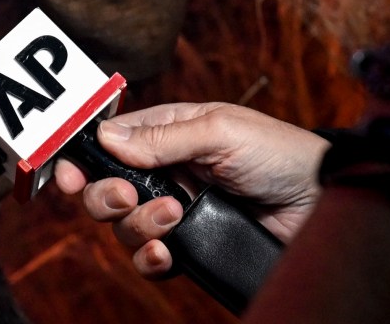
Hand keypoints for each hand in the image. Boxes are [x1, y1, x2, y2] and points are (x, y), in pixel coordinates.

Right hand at [51, 102, 326, 277]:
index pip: (106, 142)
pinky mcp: (192, 246)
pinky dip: (151, 259)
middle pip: (104, 187)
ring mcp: (176, 211)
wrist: (323, 205)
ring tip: (175, 216)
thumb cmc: (281, 154)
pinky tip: (168, 252)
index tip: (67, 174)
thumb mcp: (222, 131)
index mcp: (166, 134)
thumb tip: (107, 140)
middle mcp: (164, 172)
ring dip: (139, 225)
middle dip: (104, 195)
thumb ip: (163, 137)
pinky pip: (151, 258)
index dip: (79, 157)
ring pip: (124, 226)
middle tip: (128, 197)